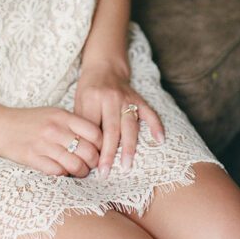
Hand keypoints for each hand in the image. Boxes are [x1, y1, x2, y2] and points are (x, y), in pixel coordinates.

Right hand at [0, 105, 102, 176]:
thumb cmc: (28, 120)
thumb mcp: (52, 114)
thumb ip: (72, 124)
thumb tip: (95, 139)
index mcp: (62, 116)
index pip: (95, 133)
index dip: (101, 144)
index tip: (98, 149)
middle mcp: (55, 129)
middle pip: (88, 151)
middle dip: (94, 162)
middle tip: (91, 164)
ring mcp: (44, 145)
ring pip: (76, 165)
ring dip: (81, 172)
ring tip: (79, 171)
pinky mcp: (34, 159)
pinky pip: (58, 172)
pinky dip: (64, 175)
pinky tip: (62, 171)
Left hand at [74, 61, 164, 176]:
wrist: (104, 66)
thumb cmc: (89, 88)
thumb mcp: (79, 101)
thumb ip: (81, 122)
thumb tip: (80, 151)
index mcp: (92, 98)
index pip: (91, 127)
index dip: (91, 147)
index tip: (89, 165)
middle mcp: (110, 97)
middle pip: (110, 129)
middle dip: (108, 153)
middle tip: (105, 173)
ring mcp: (127, 98)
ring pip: (129, 125)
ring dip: (128, 147)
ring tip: (126, 166)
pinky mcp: (139, 99)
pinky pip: (150, 113)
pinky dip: (156, 126)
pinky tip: (160, 140)